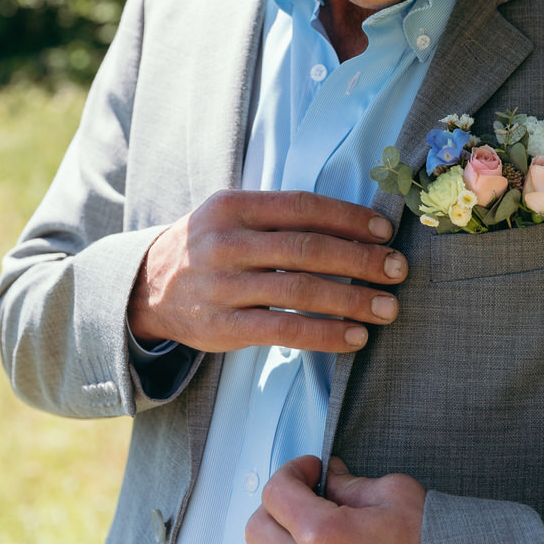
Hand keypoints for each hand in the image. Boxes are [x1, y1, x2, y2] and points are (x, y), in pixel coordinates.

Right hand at [127, 189, 406, 352]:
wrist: (146, 289)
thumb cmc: (210, 247)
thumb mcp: (232, 217)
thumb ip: (279, 217)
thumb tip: (355, 225)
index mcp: (233, 206)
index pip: (303, 207)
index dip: (349, 218)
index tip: (385, 231)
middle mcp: (226, 242)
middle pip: (307, 248)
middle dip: (361, 260)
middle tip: (398, 270)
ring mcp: (222, 286)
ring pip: (300, 291)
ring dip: (352, 300)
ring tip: (388, 308)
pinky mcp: (222, 327)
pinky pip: (284, 330)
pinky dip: (325, 334)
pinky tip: (354, 338)